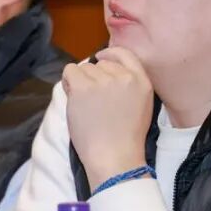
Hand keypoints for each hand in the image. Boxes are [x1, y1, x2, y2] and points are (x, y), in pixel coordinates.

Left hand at [62, 47, 153, 190]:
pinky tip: (73, 98)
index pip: (125, 54)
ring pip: (84, 68)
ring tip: (85, 104)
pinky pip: (69, 71)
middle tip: (94, 99)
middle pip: (101, 63)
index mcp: (142, 81)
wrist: (114, 157)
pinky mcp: (83, 87)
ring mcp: (103, 81)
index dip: (110, 54)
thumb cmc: (126, 138)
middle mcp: (124, 77)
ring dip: (81, 82)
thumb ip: (129, 86)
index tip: (101, 60)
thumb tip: (107, 72)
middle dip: (95, 76)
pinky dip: (68, 82)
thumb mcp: (141, 106)